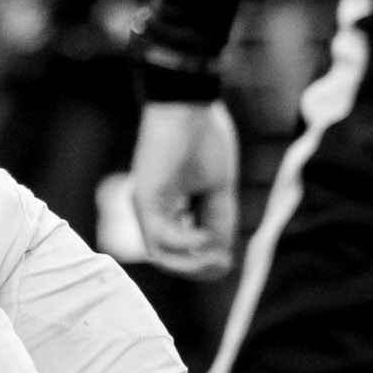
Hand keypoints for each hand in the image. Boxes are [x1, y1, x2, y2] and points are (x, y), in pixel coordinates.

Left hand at [130, 101, 239, 280]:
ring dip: (190, 264)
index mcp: (168, 208)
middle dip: (198, 269)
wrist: (189, 104)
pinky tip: (203, 239)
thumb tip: (223, 255)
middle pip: (168, 259)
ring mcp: (146, 206)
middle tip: (223, 264)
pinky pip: (160, 236)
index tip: (227, 260)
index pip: (181, 250)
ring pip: (160, 255)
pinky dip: (184, 244)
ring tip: (216, 256)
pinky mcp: (145, 198)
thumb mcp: (218, 188)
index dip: (204, 263)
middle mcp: (153, 212)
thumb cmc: (204, 137)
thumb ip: (218, 221)